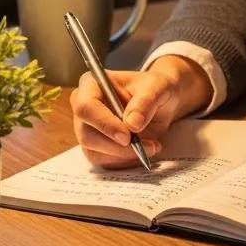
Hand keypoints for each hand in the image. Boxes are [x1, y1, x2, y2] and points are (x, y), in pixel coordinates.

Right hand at [69, 55, 212, 168]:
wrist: (161, 102)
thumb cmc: (154, 88)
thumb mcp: (158, 86)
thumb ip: (145, 101)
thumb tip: (132, 123)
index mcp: (92, 84)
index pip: (85, 107)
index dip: (104, 124)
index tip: (127, 136)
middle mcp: (84, 107)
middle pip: (87, 135)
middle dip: (117, 146)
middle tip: (147, 146)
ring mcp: (87, 129)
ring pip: (94, 152)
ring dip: (125, 155)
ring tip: (152, 146)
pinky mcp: (95, 147)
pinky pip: (104, 162)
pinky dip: (126, 161)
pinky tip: (144, 150)